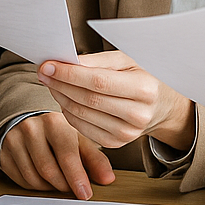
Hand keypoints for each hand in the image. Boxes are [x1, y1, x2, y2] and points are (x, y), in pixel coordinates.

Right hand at [0, 112, 115, 199]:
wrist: (29, 120)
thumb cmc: (58, 133)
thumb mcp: (79, 140)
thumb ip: (95, 159)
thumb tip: (108, 179)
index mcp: (53, 122)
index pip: (66, 155)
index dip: (77, 178)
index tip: (85, 194)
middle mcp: (30, 128)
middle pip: (48, 170)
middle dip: (63, 185)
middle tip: (71, 189)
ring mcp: (14, 141)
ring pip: (33, 178)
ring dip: (49, 187)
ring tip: (58, 181)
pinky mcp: (4, 154)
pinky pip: (21, 181)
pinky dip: (35, 186)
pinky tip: (43, 179)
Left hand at [36, 51, 192, 149]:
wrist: (162, 105)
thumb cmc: (142, 75)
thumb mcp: (127, 60)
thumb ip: (96, 61)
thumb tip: (65, 62)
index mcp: (144, 89)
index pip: (98, 82)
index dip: (69, 74)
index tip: (47, 65)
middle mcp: (138, 115)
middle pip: (87, 100)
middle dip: (60, 84)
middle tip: (43, 72)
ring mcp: (127, 133)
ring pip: (82, 114)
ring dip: (60, 97)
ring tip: (51, 82)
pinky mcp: (116, 143)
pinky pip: (83, 128)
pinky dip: (68, 112)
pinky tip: (63, 98)